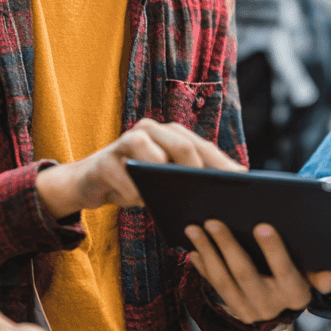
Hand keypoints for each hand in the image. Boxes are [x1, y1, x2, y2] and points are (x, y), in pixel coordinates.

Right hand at [36, 118, 244, 216]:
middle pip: (182, 144)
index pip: (202, 146)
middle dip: (197, 169)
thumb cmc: (135, 182)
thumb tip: (223, 193)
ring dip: (162, 175)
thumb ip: (187, 178)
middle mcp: (151, 130)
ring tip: (171, 196)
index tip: (241, 179)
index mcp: (170, 134)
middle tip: (207, 192)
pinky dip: (133, 190)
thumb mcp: (162, 179)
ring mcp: (126, 141)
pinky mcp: (105, 160)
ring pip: (152, 152)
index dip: (222, 163)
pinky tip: (137, 200)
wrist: (89, 183)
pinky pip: (123, 175)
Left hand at [187, 220, 330, 323]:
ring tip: (194, 229)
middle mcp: (271, 305)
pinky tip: (194, 249)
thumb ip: (321, 274)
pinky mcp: (232, 309)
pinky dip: (202, 267)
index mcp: (295, 294)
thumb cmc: (301, 277)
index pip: (285, 270)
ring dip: (207, 252)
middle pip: (245, 273)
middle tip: (213, 221)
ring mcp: (248, 310)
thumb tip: (330, 278)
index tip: (262, 226)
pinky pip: (213, 287)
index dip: (274, 250)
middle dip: (228, 246)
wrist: (284, 308)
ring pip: (223, 280)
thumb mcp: (314, 276)